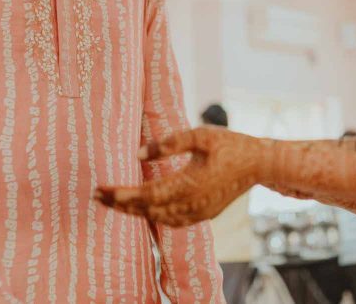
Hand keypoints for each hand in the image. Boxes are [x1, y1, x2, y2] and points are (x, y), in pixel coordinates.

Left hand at [95, 126, 266, 226]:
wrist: (260, 163)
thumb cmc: (230, 144)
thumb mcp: (201, 135)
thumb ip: (169, 142)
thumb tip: (138, 155)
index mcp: (189, 184)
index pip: (146, 194)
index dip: (121, 194)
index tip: (100, 190)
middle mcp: (192, 204)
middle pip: (147, 210)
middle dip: (119, 204)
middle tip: (95, 195)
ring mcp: (198, 212)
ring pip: (158, 218)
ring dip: (134, 211)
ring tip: (113, 201)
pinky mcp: (204, 214)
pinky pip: (172, 221)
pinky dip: (153, 216)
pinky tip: (142, 209)